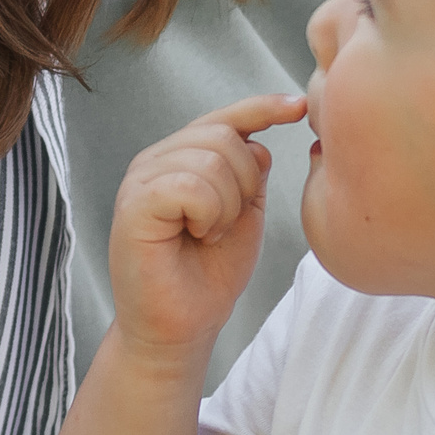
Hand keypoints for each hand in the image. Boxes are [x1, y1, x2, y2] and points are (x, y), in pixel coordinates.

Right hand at [108, 94, 305, 357]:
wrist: (181, 328)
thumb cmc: (209, 275)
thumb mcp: (242, 215)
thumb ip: (250, 174)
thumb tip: (260, 140)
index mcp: (179, 157)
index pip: (224, 118)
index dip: (262, 108)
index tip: (300, 106)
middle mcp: (155, 159)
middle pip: (224, 136)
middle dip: (245, 183)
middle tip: (225, 226)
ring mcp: (140, 179)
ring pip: (210, 160)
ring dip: (226, 206)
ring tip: (207, 235)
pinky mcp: (134, 204)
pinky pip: (191, 186)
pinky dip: (208, 215)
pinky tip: (197, 236)